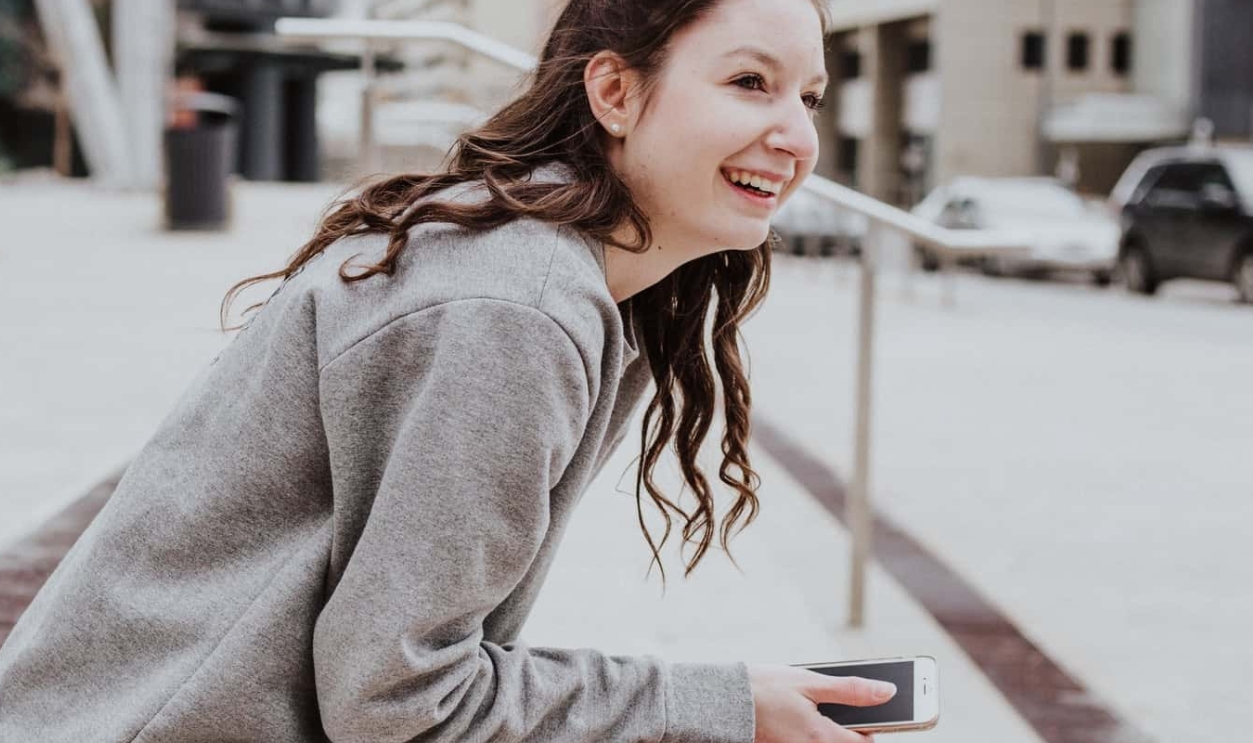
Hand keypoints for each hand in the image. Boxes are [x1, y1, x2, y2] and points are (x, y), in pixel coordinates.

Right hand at [747, 664, 895, 742]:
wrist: (722, 701)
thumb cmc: (763, 688)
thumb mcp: (810, 682)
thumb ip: (852, 690)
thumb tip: (888, 691)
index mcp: (822, 737)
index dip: (873, 728)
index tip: (870, 712)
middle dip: (849, 729)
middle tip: (837, 706)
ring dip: (829, 729)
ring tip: (813, 707)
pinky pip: (807, 742)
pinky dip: (811, 731)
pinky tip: (798, 714)